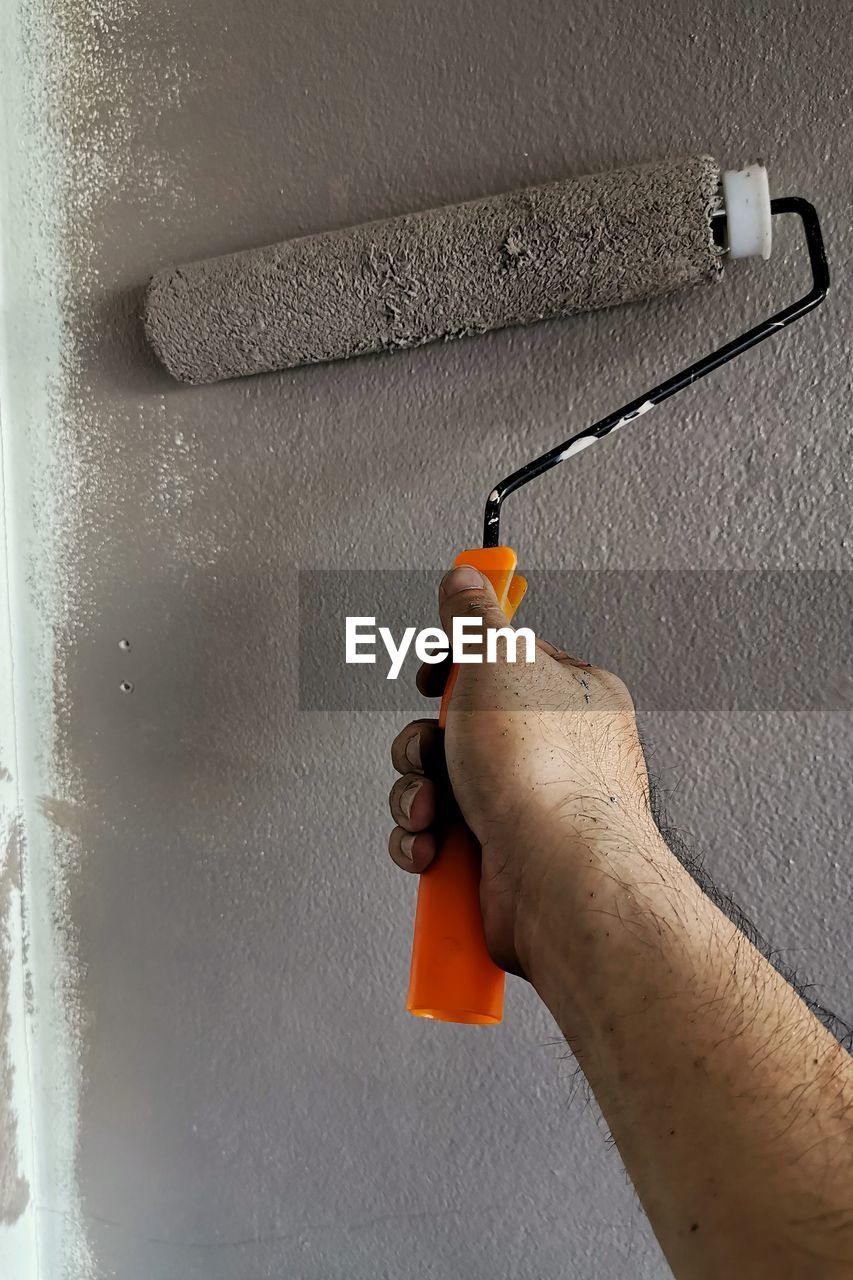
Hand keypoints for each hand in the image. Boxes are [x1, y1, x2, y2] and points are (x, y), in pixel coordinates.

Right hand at [388, 564, 655, 976]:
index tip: (434, 674)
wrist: (558, 881)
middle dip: (424, 744)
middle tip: (434, 751)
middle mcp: (547, 754)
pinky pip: (436, 840)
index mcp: (564, 698)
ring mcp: (522, 808)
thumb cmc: (547, 778)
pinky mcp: (496, 859)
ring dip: (416, 796)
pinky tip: (431, 848)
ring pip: (438, 785)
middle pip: (456, 728)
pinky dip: (421, 843)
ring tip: (431, 810)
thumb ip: (474, 621)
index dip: (456, 667)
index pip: (501, 664)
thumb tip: (465, 579)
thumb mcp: (500, 666)